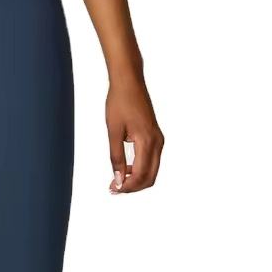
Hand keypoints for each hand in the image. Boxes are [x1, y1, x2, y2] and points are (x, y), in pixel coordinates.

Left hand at [106, 77, 163, 193]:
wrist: (129, 82)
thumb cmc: (119, 102)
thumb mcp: (113, 132)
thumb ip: (116, 158)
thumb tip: (118, 180)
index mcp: (147, 141)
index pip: (140, 175)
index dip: (127, 186)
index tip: (112, 189)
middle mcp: (157, 142)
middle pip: (150, 177)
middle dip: (133, 187)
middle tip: (113, 188)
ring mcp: (158, 139)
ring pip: (152, 171)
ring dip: (136, 179)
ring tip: (116, 181)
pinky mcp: (156, 136)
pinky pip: (151, 160)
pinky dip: (139, 169)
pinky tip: (124, 169)